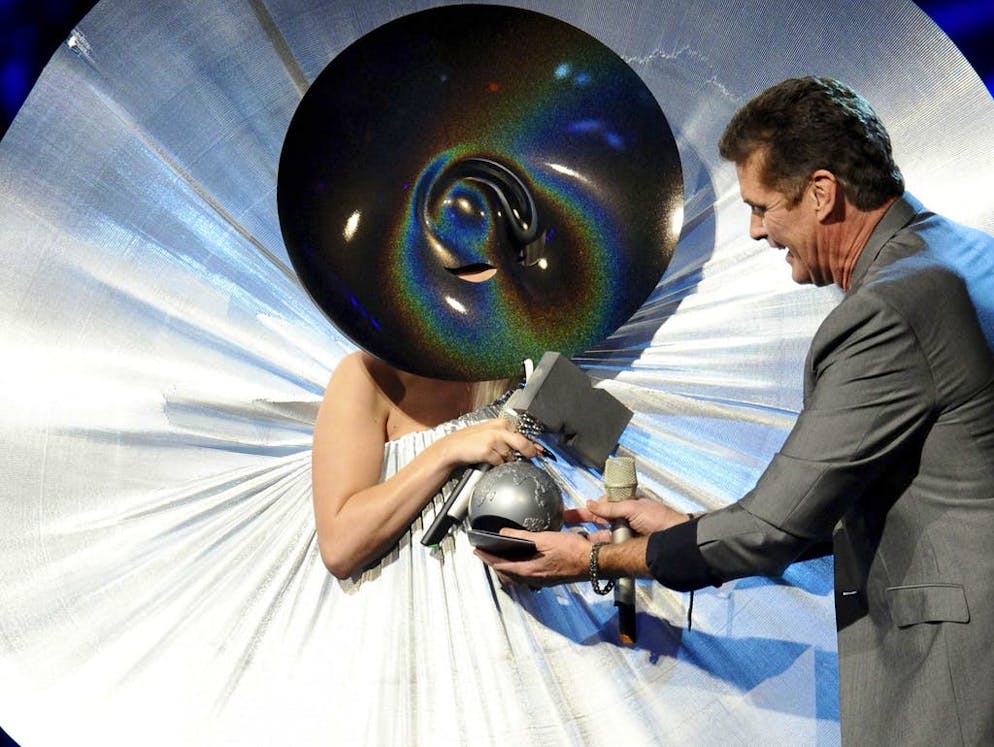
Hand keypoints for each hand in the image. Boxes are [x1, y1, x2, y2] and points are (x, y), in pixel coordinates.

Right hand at [435, 418, 542, 467]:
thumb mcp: (492, 433)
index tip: (539, 450)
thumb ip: (510, 438)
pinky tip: (489, 460)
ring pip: (510, 455)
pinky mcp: (488, 451)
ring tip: (495, 456)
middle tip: (531, 457)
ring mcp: (494, 440)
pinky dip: (497, 464)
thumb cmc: (472, 440)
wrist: (453, 447)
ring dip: (506, 459)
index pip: (524, 432)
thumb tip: (531, 447)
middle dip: (528, 452)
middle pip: (522, 443)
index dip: (533, 444)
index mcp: (502, 423)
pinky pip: (500, 462)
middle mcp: (499, 429)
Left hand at [474, 528, 590, 587]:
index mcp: (529, 570)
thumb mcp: (545, 538)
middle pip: (507, 573)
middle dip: (494, 563)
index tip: (477, 551)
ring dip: (506, 566)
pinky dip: (518, 567)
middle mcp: (533, 579)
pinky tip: (523, 559)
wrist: (594, 562)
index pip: (500, 565)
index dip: (487, 557)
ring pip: (517, 576)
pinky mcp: (549, 578)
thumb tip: (502, 533)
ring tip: (501, 555)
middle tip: (486, 553)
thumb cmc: (572, 550)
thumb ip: (521, 537)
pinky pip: (527, 575)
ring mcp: (542, 580)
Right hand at [567, 495, 688, 536]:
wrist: (677, 540)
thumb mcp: (633, 508)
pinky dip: (596, 547)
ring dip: (587, 535)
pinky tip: (584, 548)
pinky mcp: (625, 550)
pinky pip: (608, 547)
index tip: (574, 510)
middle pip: (598, 520)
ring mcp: (623, 537)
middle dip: (582, 520)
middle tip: (563, 520)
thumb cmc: (658, 519)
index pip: (603, 506)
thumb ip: (610, 508)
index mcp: (626, 507)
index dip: (590, 508)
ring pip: (601, 535)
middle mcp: (623, 521)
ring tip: (569, 536)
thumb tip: (590, 503)